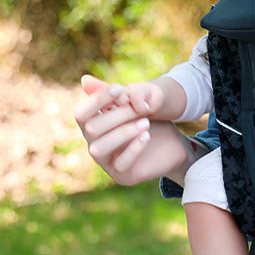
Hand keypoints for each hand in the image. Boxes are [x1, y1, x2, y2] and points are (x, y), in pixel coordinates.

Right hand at [74, 75, 198, 185]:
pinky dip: (133, 148)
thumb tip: (84, 80)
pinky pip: (120, 164)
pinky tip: (146, 136)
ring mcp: (107, 162)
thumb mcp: (134, 105)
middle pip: (90, 129)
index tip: (120, 89)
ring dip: (122, 133)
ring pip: (99, 149)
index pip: (80, 114)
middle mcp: (95, 145)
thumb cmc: (150, 122)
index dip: (96, 100)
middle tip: (140, 108)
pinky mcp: (123, 175)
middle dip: (116, 115)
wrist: (173, 144)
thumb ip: (112, 95)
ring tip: (145, 122)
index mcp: (94, 127)